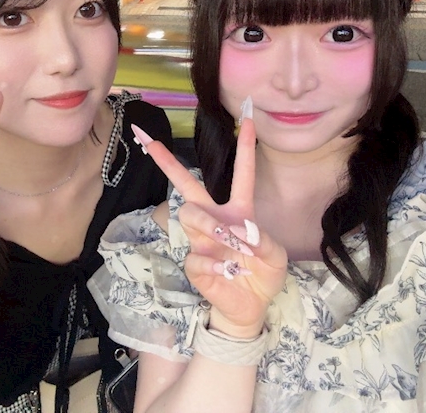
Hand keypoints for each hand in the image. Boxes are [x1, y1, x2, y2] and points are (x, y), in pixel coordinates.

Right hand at [131, 102, 286, 336]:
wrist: (251, 307)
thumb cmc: (263, 274)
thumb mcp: (276, 256)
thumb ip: (263, 241)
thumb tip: (242, 231)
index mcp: (240, 211)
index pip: (242, 174)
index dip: (245, 147)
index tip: (247, 119)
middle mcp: (216, 219)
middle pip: (188, 185)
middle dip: (168, 162)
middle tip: (148, 141)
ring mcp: (202, 241)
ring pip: (190, 215)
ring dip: (210, 226)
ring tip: (228, 243)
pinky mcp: (195, 263)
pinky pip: (197, 256)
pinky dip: (215, 265)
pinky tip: (227, 273)